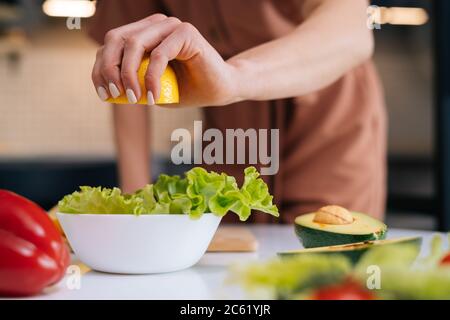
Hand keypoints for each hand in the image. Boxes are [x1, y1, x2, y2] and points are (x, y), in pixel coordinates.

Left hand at [92, 14, 240, 106]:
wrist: (221, 90)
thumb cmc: (188, 89)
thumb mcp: (152, 88)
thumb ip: (131, 81)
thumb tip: (106, 85)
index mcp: (143, 34)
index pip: (111, 45)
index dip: (101, 69)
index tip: (105, 95)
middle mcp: (155, 25)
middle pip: (116, 39)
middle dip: (109, 69)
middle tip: (115, 96)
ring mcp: (170, 26)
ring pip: (134, 44)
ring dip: (128, 74)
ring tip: (134, 98)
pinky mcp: (185, 32)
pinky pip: (158, 55)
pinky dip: (151, 78)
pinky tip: (153, 97)